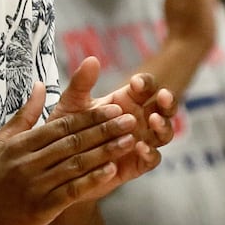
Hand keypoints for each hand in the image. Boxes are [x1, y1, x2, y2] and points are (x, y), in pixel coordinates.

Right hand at [0, 83, 144, 224]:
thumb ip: (22, 116)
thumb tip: (40, 86)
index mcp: (18, 144)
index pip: (61, 126)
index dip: (90, 117)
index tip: (113, 108)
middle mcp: (27, 161)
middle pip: (73, 141)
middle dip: (104, 129)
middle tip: (131, 119)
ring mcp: (34, 185)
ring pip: (75, 164)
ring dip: (105, 151)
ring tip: (129, 142)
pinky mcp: (39, 209)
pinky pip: (70, 191)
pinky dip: (91, 180)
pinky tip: (110, 172)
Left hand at [50, 56, 176, 183]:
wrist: (58, 160)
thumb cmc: (67, 128)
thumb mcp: (72, 103)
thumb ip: (81, 83)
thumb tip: (91, 59)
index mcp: (126, 101)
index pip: (146, 88)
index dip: (146, 83)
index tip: (136, 82)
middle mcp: (139, 121)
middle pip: (163, 108)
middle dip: (167, 101)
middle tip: (163, 96)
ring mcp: (141, 142)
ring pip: (164, 133)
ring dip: (163, 125)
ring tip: (154, 120)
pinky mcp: (136, 165)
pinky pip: (152, 159)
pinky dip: (151, 153)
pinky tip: (141, 147)